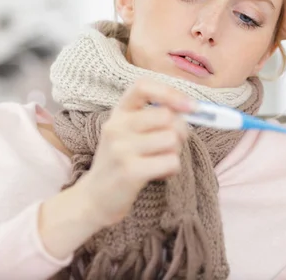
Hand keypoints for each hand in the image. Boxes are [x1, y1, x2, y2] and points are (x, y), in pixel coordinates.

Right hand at [76, 77, 194, 226]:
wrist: (94, 199)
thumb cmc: (122, 161)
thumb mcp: (129, 133)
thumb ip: (154, 117)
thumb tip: (191, 108)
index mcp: (119, 113)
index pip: (142, 86)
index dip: (170, 92)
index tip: (190, 105)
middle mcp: (116, 127)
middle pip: (167, 116)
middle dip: (180, 131)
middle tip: (170, 145)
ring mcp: (121, 149)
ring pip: (172, 139)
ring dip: (175, 152)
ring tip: (159, 161)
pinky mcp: (130, 172)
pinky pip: (171, 161)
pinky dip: (172, 169)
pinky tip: (159, 174)